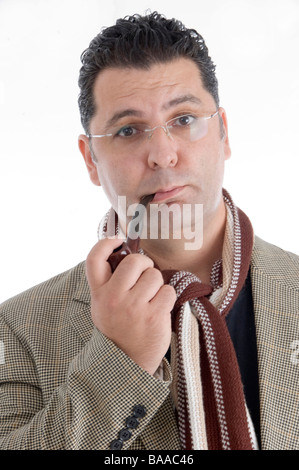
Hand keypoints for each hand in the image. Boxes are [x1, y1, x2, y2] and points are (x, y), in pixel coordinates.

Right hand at [86, 238, 175, 374]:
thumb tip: (126, 252)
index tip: (117, 240)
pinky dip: (167, 297)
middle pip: (134, 262)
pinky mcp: (154, 316)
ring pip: (154, 275)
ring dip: (157, 284)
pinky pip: (168, 291)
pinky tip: (159, 308)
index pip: (94, 259)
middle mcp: (114, 298)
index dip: (106, 243)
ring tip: (150, 298)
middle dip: (144, 264)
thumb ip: (110, 282)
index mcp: (99, 294)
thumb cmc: (118, 328)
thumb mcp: (103, 306)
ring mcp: (134, 308)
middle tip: (144, 274)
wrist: (126, 363)